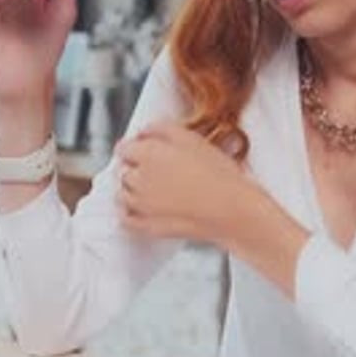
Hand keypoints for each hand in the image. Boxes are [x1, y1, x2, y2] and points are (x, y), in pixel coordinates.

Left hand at [117, 121, 309, 295]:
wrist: (233, 211)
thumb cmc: (218, 175)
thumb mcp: (192, 138)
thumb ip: (161, 129)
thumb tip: (143, 130)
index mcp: (147, 155)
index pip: (123, 147)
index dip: (135, 147)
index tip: (145, 149)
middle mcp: (138, 180)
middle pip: (123, 171)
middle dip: (135, 168)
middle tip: (158, 169)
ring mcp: (141, 206)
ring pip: (123, 194)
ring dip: (132, 190)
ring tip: (156, 189)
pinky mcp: (148, 227)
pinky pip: (126, 219)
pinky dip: (129, 214)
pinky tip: (144, 209)